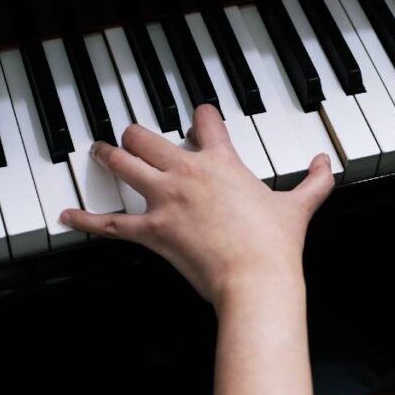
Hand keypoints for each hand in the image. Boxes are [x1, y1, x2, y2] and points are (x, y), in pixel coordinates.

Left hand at [59, 104, 334, 304]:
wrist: (256, 279)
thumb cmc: (275, 245)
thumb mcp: (299, 207)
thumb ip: (315, 181)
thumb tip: (327, 164)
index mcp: (222, 162)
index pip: (206, 121)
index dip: (201, 115)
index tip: (198, 115)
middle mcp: (187, 172)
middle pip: (147, 136)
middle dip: (136, 133)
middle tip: (132, 136)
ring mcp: (165, 199)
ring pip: (123, 163)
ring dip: (107, 155)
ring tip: (98, 151)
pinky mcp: (151, 230)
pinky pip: (109, 222)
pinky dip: (85, 219)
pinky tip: (67, 214)